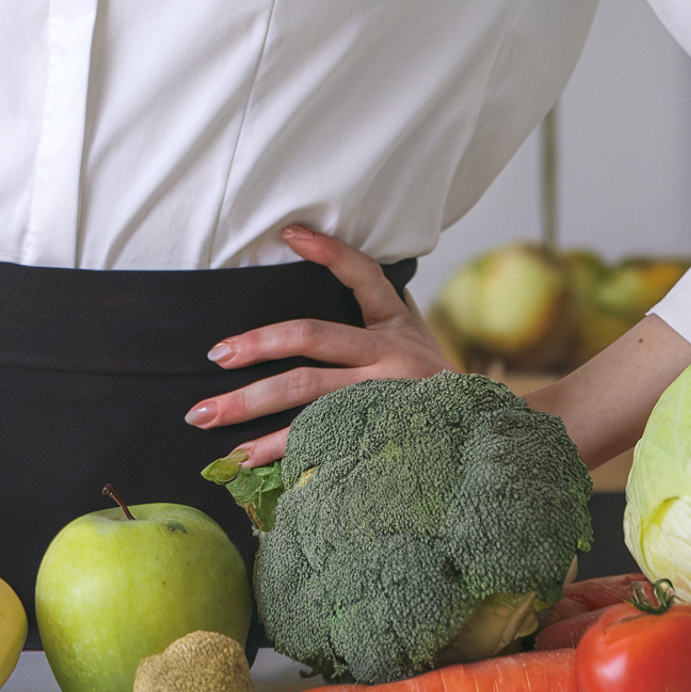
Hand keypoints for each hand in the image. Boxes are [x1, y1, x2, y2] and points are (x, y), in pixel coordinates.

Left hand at [183, 224, 452, 467]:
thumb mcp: (415, 338)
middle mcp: (390, 358)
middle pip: (313, 339)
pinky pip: (319, 443)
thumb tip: (339, 268)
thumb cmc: (432, 383)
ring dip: (252, 406)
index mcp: (395, 327)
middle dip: (257, 345)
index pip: (364, 275)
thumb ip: (380, 310)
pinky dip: (278, 452)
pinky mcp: (376, 439)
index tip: (290, 233)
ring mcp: (382, 400)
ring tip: (206, 414)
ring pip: (308, 397)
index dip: (329, 253)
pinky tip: (244, 459)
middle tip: (216, 354)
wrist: (484, 439)